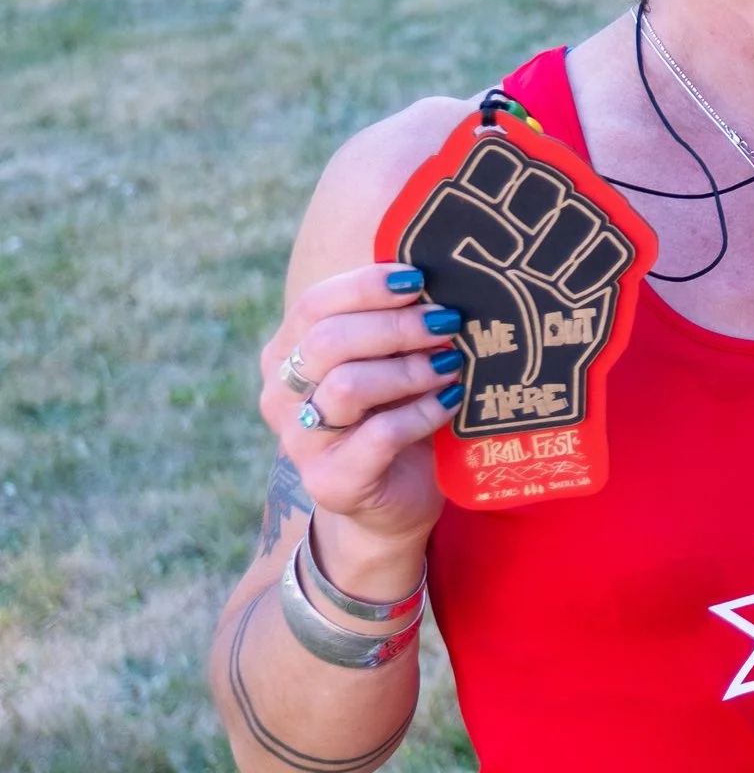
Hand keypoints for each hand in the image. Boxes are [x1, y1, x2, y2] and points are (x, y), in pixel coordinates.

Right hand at [259, 264, 462, 561]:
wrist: (394, 496)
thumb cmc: (394, 411)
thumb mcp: (387, 360)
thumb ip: (393, 323)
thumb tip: (439, 277)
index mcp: (288, 353)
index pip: (316, 304)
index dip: (368, 286)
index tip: (419, 280)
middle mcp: (282, 395)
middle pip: (330, 341)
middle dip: (398, 326)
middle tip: (448, 322)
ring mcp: (301, 441)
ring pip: (350, 386)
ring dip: (411, 369)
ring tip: (452, 365)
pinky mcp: (332, 480)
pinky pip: (381, 434)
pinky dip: (424, 412)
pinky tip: (451, 402)